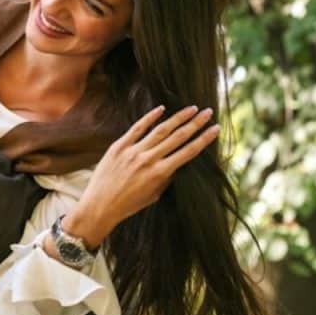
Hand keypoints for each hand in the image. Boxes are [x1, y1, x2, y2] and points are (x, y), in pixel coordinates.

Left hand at [65, 105, 218, 247]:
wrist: (99, 205)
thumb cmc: (129, 204)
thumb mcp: (154, 194)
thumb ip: (167, 177)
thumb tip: (179, 161)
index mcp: (160, 173)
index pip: (188, 152)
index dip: (204, 139)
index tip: (216, 128)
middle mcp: (148, 160)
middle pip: (178, 137)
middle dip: (195, 123)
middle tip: (208, 112)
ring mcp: (133, 151)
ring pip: (160, 129)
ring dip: (178, 117)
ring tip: (191, 108)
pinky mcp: (118, 146)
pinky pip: (137, 128)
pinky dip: (150, 117)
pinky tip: (161, 108)